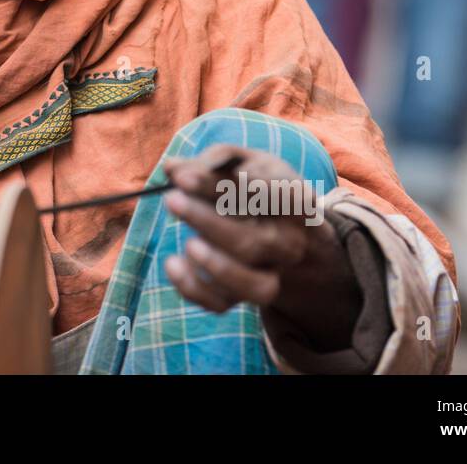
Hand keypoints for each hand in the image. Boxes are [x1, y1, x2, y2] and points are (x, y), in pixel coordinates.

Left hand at [161, 144, 361, 350]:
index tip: (240, 174)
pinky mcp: (245, 293)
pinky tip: (172, 263)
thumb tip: (173, 169)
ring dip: (215, 266)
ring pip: (253, 285)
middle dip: (208, 222)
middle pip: (255, 243)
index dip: (268, 190)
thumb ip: (213, 161)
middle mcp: (289, 243)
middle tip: (171, 197)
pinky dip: (193, 288)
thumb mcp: (245, 162)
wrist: (279, 228)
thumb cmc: (254, 186)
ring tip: (187, 244)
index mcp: (294, 205)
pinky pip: (223, 304)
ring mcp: (271, 273)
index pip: (289, 199)